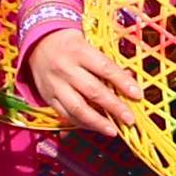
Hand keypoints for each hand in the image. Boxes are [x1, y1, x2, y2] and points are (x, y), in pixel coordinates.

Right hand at [27, 27, 143, 140]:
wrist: (38, 43)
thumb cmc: (70, 44)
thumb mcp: (88, 45)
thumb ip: (106, 64)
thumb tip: (129, 82)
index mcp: (79, 51)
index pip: (105, 68)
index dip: (122, 82)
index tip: (137, 95)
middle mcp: (66, 68)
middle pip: (93, 91)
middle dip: (114, 107)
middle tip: (130, 119)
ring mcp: (55, 85)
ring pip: (78, 107)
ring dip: (98, 122)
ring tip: (113, 131)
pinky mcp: (48, 97)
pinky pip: (66, 114)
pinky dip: (82, 123)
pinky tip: (96, 127)